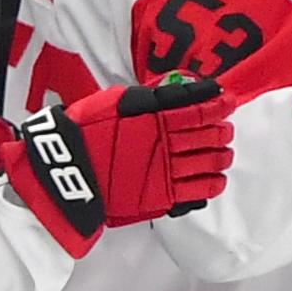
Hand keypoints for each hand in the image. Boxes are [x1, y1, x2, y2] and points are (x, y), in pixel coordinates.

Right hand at [4, 75, 231, 256]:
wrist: (64, 174)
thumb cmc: (84, 132)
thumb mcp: (114, 101)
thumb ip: (150, 98)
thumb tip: (181, 92)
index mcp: (156, 118)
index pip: (200, 108)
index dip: (219, 104)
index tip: (227, 100)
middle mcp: (167, 144)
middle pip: (211, 136)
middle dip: (223, 131)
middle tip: (225, 130)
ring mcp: (167, 172)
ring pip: (211, 163)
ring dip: (222, 156)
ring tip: (223, 154)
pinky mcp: (163, 197)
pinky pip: (201, 191)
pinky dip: (214, 184)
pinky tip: (215, 179)